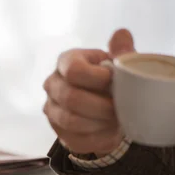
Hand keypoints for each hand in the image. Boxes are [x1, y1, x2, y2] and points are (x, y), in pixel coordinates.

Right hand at [43, 29, 134, 155]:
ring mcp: (52, 110)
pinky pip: (76, 139)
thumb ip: (122, 52)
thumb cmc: (111, 82)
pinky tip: (109, 132)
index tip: (113, 82)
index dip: (96, 79)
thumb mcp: (119, 64)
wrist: (106, 109)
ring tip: (115, 120)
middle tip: (119, 108)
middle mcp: (53, 84)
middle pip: (71, 98)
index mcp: (66, 61)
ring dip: (98, 122)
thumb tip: (122, 36)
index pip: (73, 70)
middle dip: (100, 106)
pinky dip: (97, 138)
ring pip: (72, 121)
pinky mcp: (59, 132)